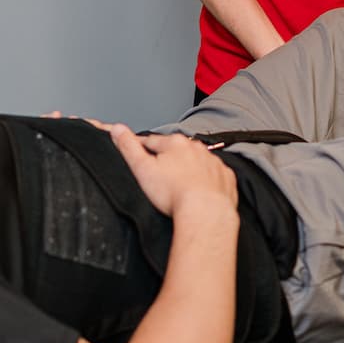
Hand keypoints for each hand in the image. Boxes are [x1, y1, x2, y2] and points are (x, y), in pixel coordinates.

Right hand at [100, 124, 238, 221]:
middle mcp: (197, 149)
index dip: (142, 150)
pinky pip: (214, 176)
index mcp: (175, 144)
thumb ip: (129, 147)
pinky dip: (207, 182)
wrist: (205, 214)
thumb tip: (117, 129)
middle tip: (160, 178)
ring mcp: (213, 163)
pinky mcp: (225, 178)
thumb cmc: (174, 195)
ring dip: (188, 170)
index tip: (139, 158)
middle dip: (168, 160)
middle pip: (176, 151)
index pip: (152, 142)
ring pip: (197, 162)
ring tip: (179, 188)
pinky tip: (199, 194)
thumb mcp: (142, 169)